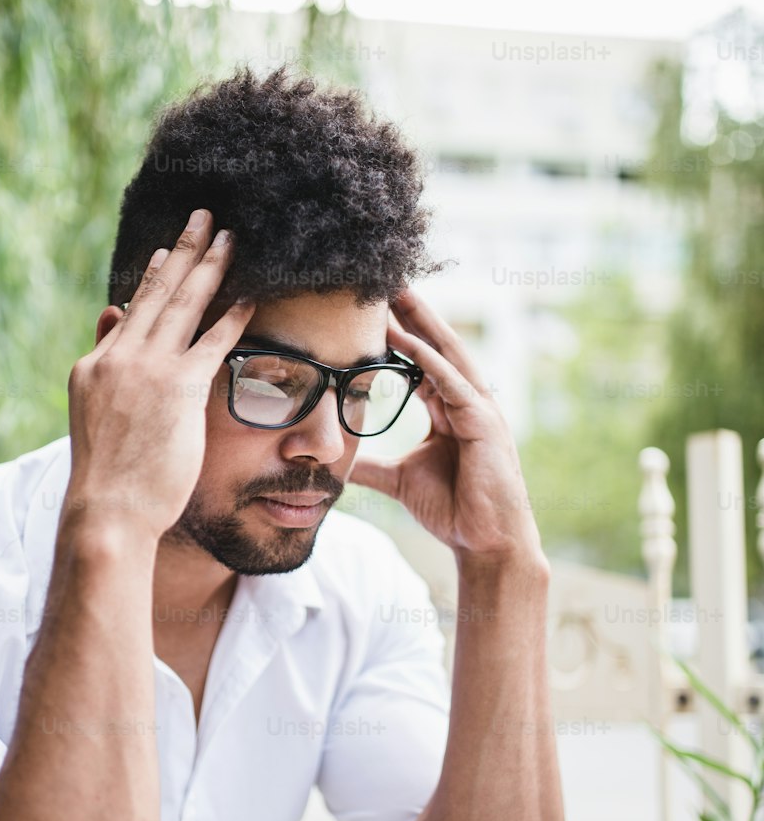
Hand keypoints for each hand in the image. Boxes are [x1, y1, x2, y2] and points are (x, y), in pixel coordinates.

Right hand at [63, 210, 253, 542]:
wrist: (107, 510)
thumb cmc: (106, 477)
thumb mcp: (93, 413)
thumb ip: (104, 360)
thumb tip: (112, 312)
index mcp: (95, 364)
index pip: (132, 310)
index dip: (155, 276)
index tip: (169, 249)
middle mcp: (119, 357)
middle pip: (158, 292)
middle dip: (184, 250)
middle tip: (204, 217)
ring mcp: (148, 369)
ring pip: (184, 305)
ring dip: (210, 266)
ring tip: (230, 237)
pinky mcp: (179, 388)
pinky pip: (213, 341)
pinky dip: (232, 315)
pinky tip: (250, 295)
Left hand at [350, 287, 542, 566]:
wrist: (484, 543)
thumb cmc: (454, 511)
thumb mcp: (400, 479)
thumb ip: (371, 465)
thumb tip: (337, 460)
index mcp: (450, 409)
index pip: (422, 360)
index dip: (400, 332)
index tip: (372, 306)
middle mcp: (467, 402)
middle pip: (436, 346)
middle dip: (413, 313)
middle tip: (385, 277)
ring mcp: (479, 410)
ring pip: (446, 354)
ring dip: (421, 322)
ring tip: (396, 290)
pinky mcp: (484, 424)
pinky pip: (452, 383)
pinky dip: (429, 360)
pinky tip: (406, 339)